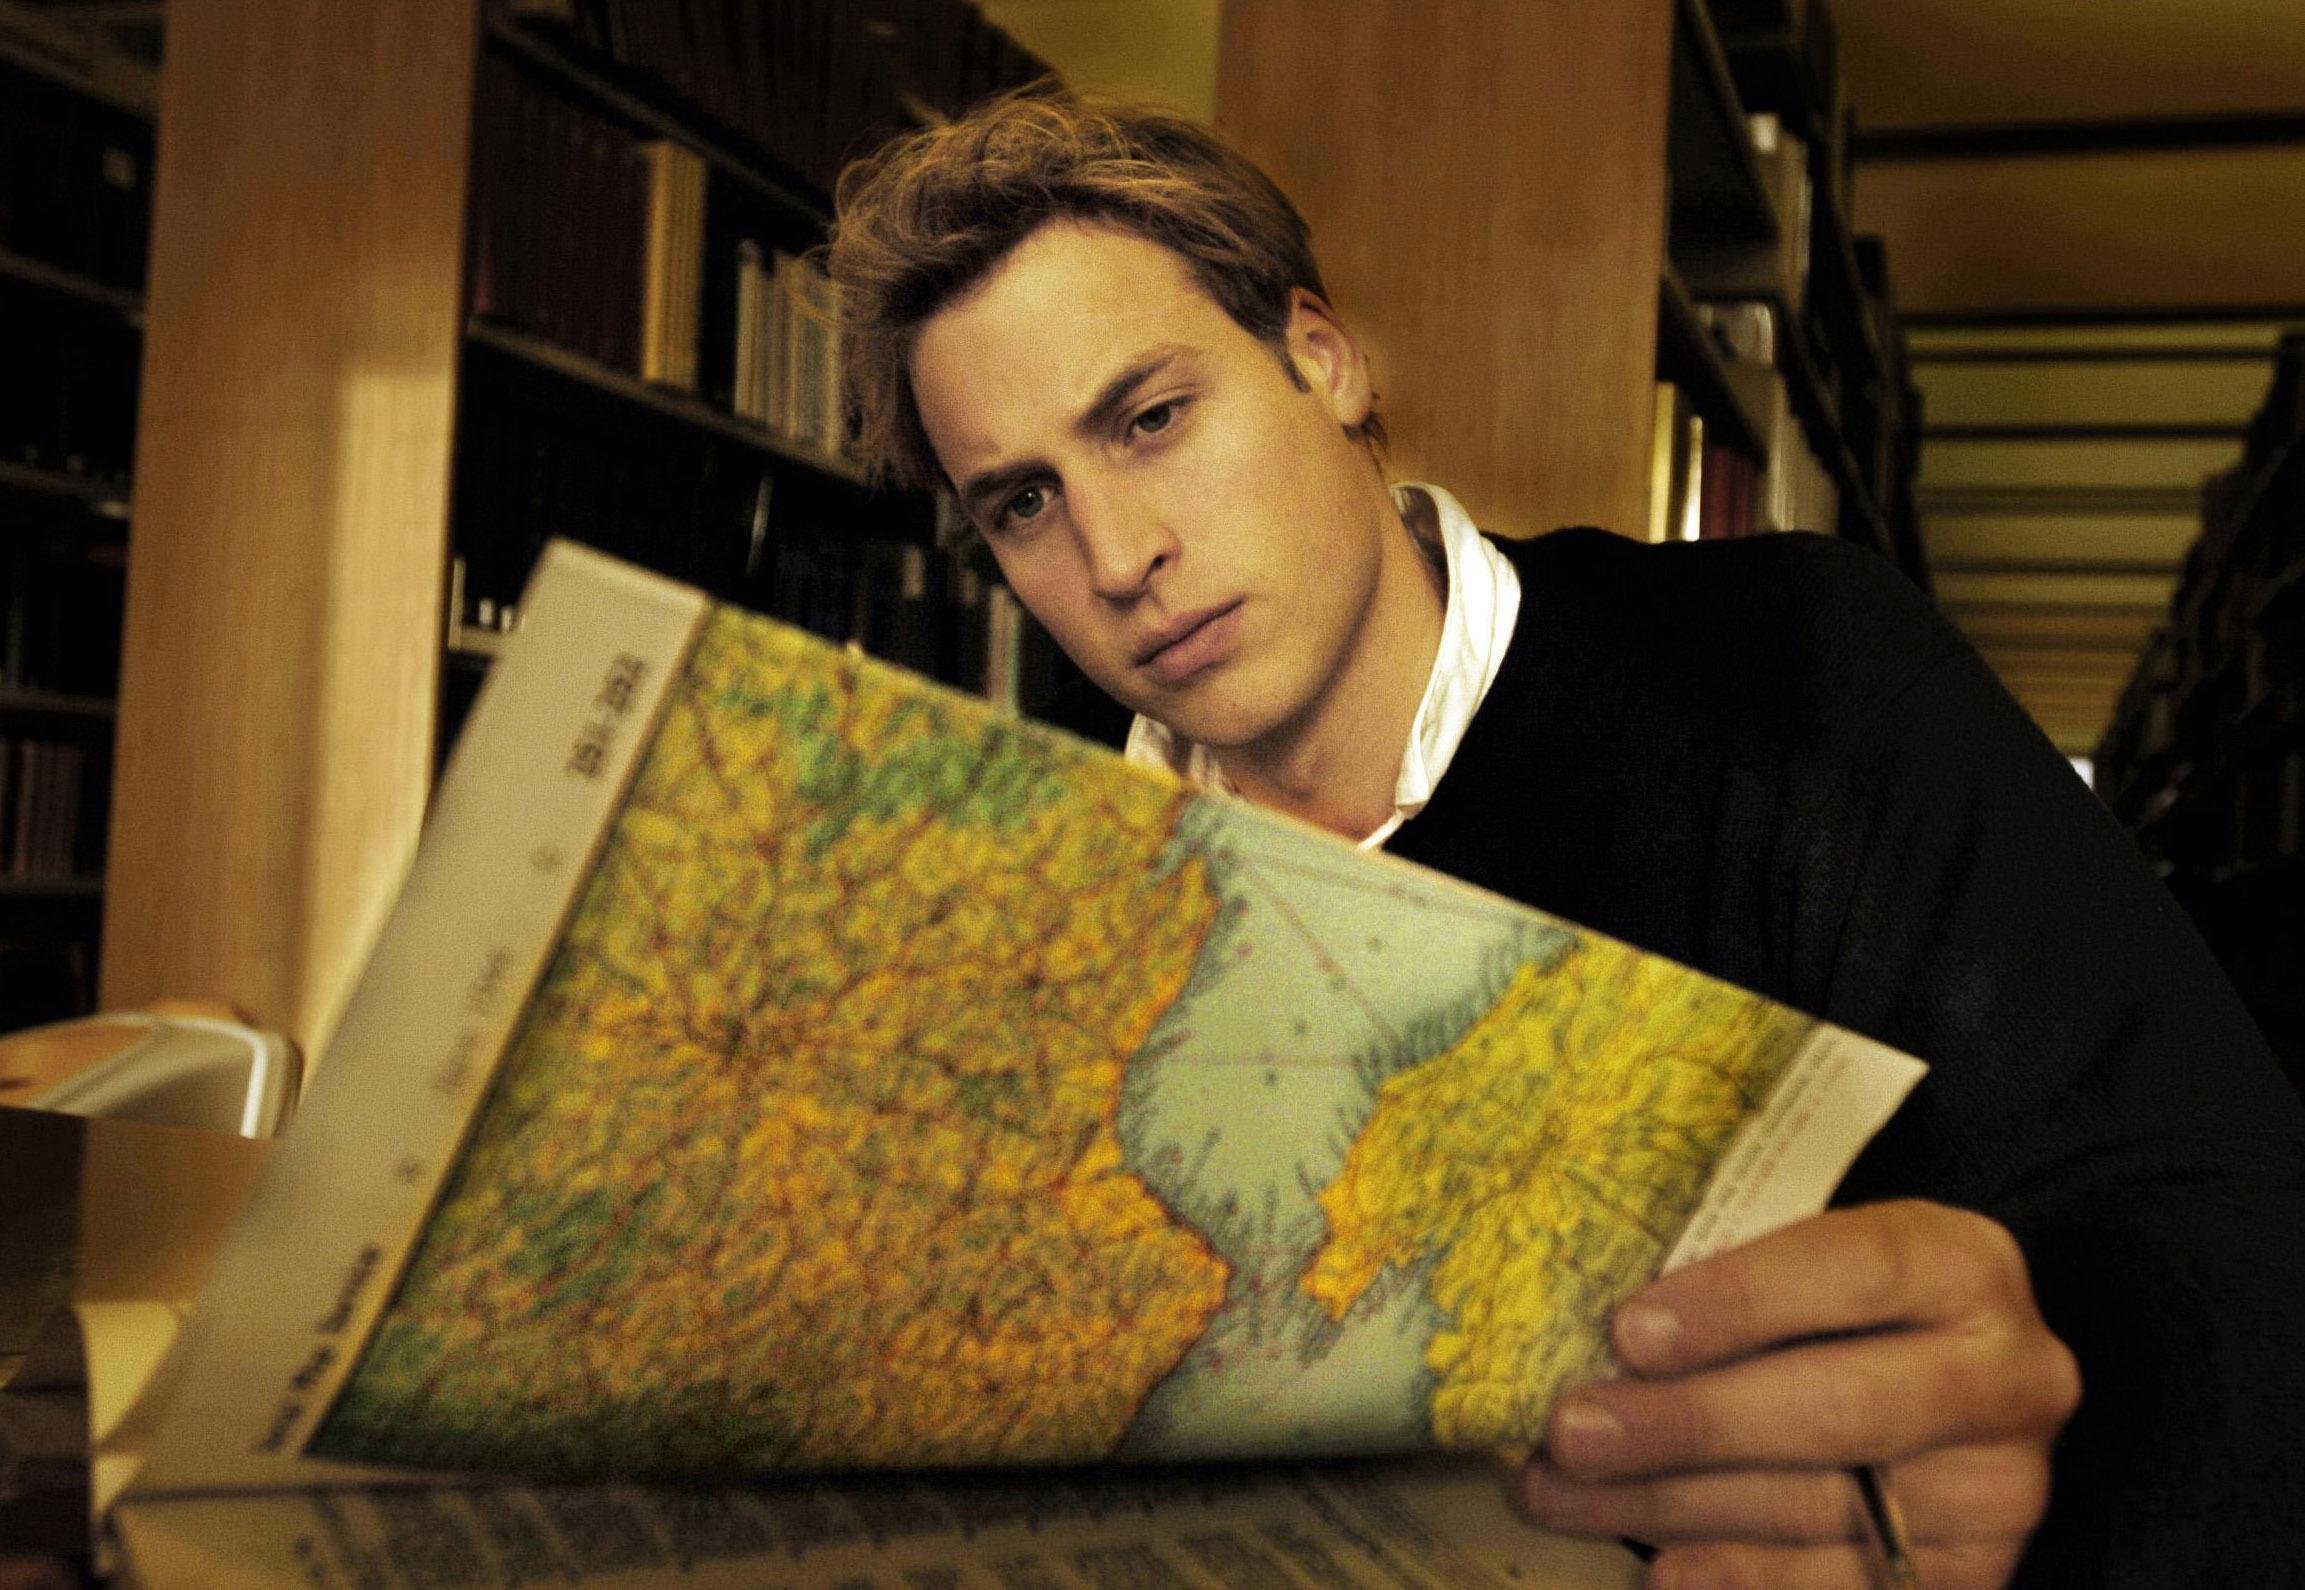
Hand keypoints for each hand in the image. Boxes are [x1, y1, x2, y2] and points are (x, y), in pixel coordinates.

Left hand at [1515, 1200, 2079, 1588]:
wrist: (1939, 1379)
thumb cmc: (1832, 1302)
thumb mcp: (1803, 1253)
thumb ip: (1726, 1277)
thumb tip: (1601, 1335)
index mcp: (1963, 1264)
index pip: (1853, 1270)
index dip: (1737, 1301)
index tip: (1629, 1332)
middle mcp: (2010, 1378)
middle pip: (1839, 1407)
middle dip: (1689, 1424)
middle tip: (1573, 1431)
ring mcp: (2000, 1490)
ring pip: (1824, 1509)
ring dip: (1675, 1507)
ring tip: (1563, 1492)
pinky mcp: (1976, 1575)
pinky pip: (1848, 1589)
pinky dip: (1743, 1578)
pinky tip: (1662, 1568)